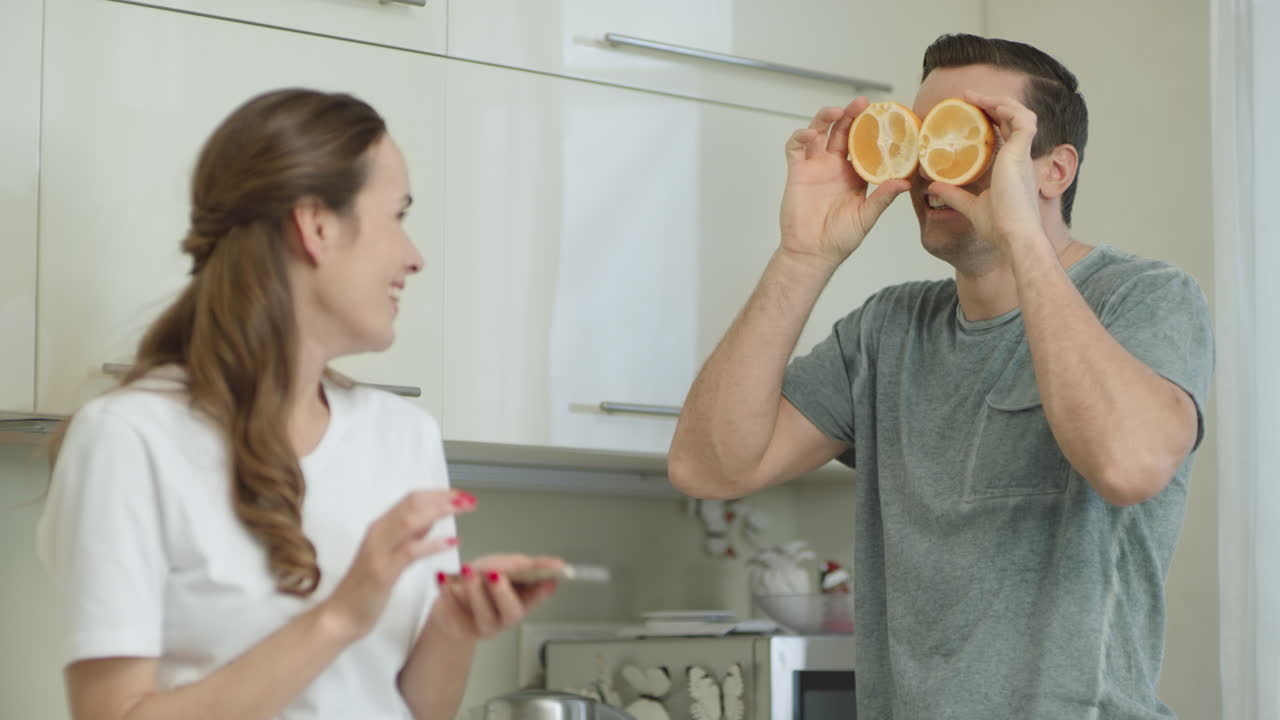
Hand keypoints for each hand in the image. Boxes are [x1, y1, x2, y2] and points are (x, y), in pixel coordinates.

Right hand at [321, 489, 474, 638]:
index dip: (438, 493)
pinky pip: (411, 551)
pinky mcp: (382, 571)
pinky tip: (453, 541)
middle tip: (469, 499)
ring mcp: (379, 550)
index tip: (461, 495)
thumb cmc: (367, 588)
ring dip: (441, 510)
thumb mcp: (390, 555)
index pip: (411, 499)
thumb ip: (408, 536)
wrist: (341, 616)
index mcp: (380, 527)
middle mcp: (378, 532)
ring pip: (411, 519)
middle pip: (413, 503)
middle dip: (444, 497)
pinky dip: (434, 544)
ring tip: (464, 509)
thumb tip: (430, 518)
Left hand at [426, 554, 562, 640]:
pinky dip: (447, 594)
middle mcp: (504, 618)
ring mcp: (482, 626)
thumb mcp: (500, 567)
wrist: (451, 600)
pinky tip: (443, 578)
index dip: (542, 588)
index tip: (546, 576)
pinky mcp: (459, 629)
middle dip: (504, 592)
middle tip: (494, 573)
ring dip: (475, 591)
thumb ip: (519, 567)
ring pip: (483, 614)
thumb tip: (543, 565)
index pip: (537, 596)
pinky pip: (453, 613)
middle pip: (511, 611)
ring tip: (469, 571)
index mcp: (519, 602)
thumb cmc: (480, 582)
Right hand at [779, 98, 910, 267]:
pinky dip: (800, 136)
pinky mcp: (797, 172)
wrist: (812, 252)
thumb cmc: (840, 239)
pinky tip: (810, 134)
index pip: (863, 143)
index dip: (870, 128)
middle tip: (862, 103)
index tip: (883, 116)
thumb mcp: (866, 217)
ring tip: (836, 112)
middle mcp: (835, 166)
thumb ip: (882, 198)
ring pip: (819, 133)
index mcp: (854, 174)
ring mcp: (815, 167)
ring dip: (825, 118)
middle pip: (842, 131)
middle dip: (851, 115)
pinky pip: (795, 148)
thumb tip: (904, 182)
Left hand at [929, 91, 1044, 252]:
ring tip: (975, 96)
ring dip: (999, 101)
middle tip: (968, 98)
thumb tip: (932, 187)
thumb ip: (954, 194)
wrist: (1013, 236)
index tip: (970, 113)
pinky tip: (990, 104)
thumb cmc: (1000, 227)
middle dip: (992, 104)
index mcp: (1012, 168)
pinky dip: (1008, 108)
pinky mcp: (1022, 153)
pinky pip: (1023, 120)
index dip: (991, 120)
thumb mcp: (970, 206)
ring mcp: (1023, 154)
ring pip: (1020, 114)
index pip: (1005, 135)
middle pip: (1012, 120)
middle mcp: (1020, 158)